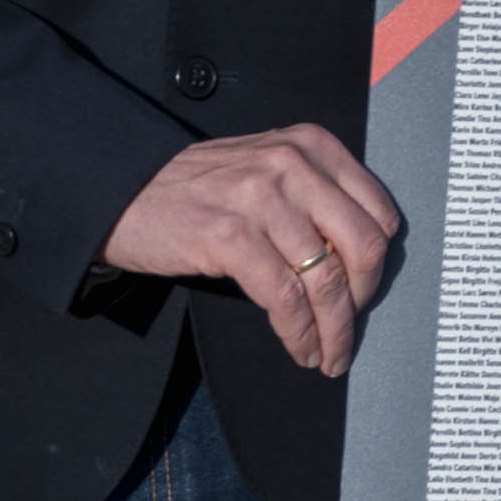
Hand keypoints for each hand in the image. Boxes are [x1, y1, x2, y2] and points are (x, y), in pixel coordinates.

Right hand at [102, 124, 402, 376]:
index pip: (379, 212)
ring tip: (329, 354)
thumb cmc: (197, 187)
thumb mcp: (267, 169)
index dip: (378, 263)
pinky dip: (299, 333)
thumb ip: (314, 195)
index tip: (366, 292)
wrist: (121, 191)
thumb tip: (359, 259)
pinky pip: (284, 298)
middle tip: (350, 330)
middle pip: (363, 247)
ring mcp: (261, 200)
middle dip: (363, 301)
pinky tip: (300, 348)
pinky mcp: (230, 237)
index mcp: (312, 146)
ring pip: (325, 280)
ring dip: (333, 330)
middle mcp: (293, 165)